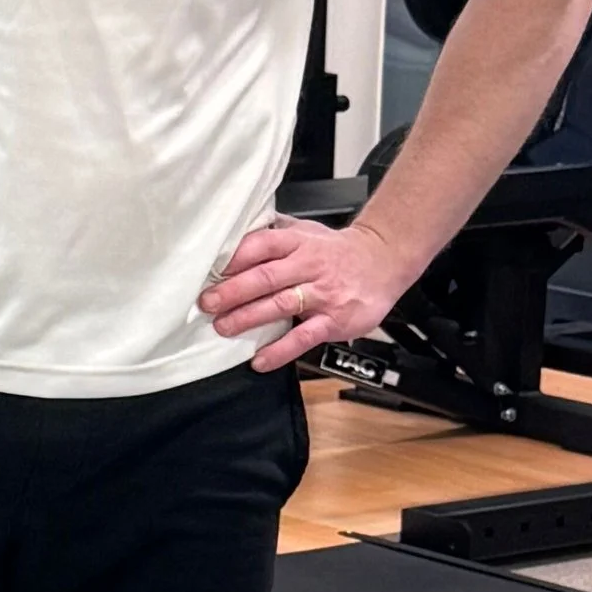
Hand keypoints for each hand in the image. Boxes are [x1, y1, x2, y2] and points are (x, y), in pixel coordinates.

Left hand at [199, 216, 407, 372]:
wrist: (384, 261)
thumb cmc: (338, 250)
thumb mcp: (308, 231)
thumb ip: (275, 232)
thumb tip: (235, 233)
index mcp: (299, 242)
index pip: (262, 245)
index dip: (235, 258)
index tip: (211, 270)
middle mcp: (309, 266)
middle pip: (266, 277)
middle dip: (233, 291)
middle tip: (207, 303)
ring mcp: (322, 294)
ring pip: (281, 305)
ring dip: (248, 318)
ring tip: (224, 327)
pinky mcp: (334, 320)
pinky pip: (303, 337)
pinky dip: (280, 351)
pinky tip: (260, 360)